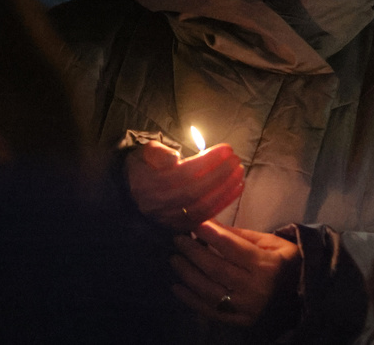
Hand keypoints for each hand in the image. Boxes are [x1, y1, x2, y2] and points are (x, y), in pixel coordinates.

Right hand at [125, 141, 243, 230]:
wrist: (133, 191)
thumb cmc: (145, 166)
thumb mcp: (145, 152)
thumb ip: (156, 152)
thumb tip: (173, 158)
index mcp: (150, 183)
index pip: (184, 173)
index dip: (208, 161)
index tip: (226, 148)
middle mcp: (160, 204)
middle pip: (195, 191)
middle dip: (220, 174)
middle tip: (236, 159)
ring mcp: (171, 217)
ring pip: (202, 206)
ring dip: (225, 189)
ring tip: (240, 171)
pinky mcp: (181, 225)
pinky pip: (206, 216)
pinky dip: (224, 202)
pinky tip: (238, 187)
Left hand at [170, 221, 301, 327]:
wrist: (302, 297)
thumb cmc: (285, 263)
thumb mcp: (270, 243)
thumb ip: (240, 235)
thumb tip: (210, 224)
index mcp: (268, 265)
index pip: (232, 247)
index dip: (211, 234)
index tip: (193, 223)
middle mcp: (256, 289)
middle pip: (217, 268)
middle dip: (193, 252)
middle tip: (177, 239)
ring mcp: (246, 308)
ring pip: (209, 290)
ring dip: (187, 274)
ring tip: (174, 259)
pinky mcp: (239, 321)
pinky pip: (210, 311)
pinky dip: (190, 299)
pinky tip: (176, 287)